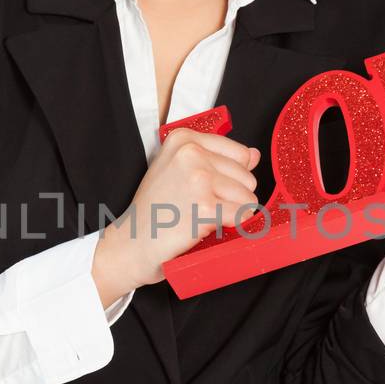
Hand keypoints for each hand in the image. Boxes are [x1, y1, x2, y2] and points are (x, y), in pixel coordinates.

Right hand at [92, 127, 261, 299]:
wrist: (130, 244)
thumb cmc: (153, 211)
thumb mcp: (180, 171)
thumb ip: (218, 160)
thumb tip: (254, 155)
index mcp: (184, 139)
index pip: (241, 153)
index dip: (229, 177)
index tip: (203, 188)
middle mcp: (191, 153)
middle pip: (247, 176)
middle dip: (230, 197)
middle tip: (196, 206)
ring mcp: (198, 179)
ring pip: (248, 197)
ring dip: (230, 213)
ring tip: (198, 216)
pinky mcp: (205, 207)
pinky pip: (242, 216)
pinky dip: (230, 227)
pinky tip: (204, 227)